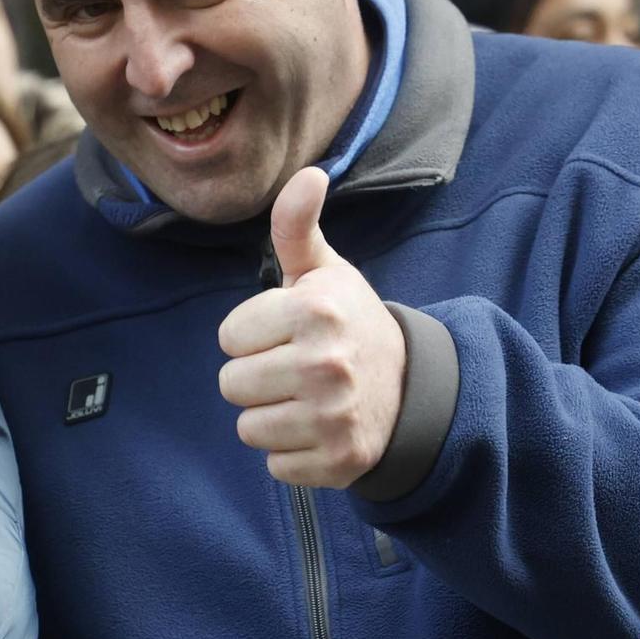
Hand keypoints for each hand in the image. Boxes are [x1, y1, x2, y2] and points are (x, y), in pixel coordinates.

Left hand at [217, 167, 405, 486]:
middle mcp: (325, 364)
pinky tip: (319, 429)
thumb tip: (306, 174)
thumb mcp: (325, 273)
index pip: (228, 337)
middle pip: (230, 384)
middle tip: (295, 368)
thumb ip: (296, 227)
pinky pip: (274, 464)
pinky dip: (292, 452)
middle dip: (256, 376)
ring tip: (306, 398)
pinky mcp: (338, 461)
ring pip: (247, 427)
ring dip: (270, 416)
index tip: (287, 332)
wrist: (412, 388)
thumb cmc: (349, 323)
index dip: (252, 335)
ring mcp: (333, 416)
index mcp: (315, 311)